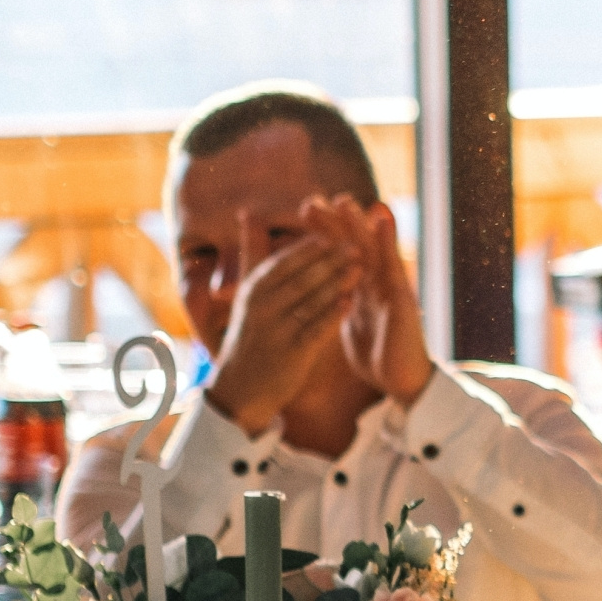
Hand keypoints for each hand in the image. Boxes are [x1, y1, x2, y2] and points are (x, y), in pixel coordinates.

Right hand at [203, 213, 361, 433]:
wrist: (241, 389)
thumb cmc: (249, 334)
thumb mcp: (246, 292)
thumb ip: (252, 252)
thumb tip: (248, 210)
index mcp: (252, 290)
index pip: (283, 261)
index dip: (309, 245)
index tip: (333, 229)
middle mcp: (261, 307)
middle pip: (299, 277)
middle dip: (328, 260)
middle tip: (355, 244)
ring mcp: (275, 331)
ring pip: (309, 301)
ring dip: (335, 282)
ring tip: (360, 267)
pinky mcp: (290, 353)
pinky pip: (314, 330)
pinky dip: (332, 315)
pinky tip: (350, 302)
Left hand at [305, 195, 434, 405]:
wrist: (403, 383)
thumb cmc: (379, 358)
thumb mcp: (349, 326)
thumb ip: (341, 306)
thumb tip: (328, 296)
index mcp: (360, 291)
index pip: (338, 256)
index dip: (322, 234)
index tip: (304, 213)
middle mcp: (376, 284)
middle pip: (353, 246)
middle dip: (334, 223)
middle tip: (312, 200)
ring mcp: (391, 288)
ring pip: (373, 248)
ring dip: (359, 222)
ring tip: (345, 199)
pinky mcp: (402, 297)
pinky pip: (393, 265)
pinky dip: (388, 239)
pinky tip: (381, 218)